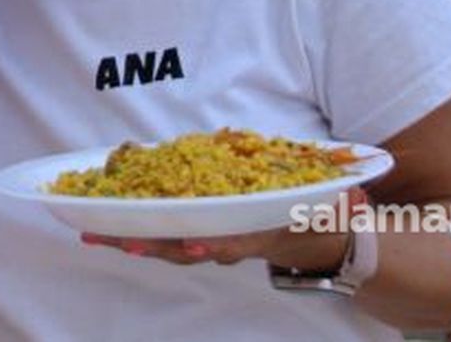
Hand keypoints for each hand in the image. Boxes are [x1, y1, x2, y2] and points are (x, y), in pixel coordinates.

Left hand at [81, 223, 348, 270]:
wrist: (304, 233)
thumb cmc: (310, 211)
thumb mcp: (329, 207)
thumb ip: (340, 204)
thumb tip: (355, 201)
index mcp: (259, 232)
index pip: (236, 243)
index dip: (214, 246)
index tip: (193, 246)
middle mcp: (228, 239)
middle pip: (187, 248)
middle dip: (155, 246)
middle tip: (125, 244)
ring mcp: (208, 236)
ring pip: (165, 243)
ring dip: (131, 239)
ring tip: (96, 233)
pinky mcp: (192, 228)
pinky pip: (159, 231)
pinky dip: (129, 228)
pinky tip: (99, 222)